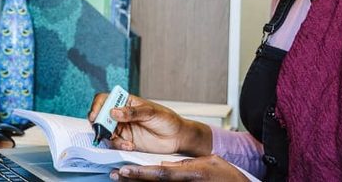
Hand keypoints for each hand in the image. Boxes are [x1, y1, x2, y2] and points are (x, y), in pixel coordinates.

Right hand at [88, 93, 211, 155]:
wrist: (177, 137)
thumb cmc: (167, 120)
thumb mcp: (151, 112)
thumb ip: (132, 112)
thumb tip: (113, 111)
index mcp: (126, 102)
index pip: (105, 99)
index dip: (97, 106)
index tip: (96, 116)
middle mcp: (121, 115)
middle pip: (101, 117)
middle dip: (99, 125)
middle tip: (104, 132)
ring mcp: (122, 129)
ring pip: (105, 133)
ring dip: (110, 138)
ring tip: (126, 143)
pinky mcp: (126, 142)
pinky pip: (114, 144)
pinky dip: (118, 146)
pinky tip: (130, 146)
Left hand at [108, 155, 249, 180]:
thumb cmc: (227, 178)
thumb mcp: (208, 162)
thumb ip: (184, 163)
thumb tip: (165, 164)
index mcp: (190, 175)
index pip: (160, 174)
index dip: (141, 173)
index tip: (124, 169)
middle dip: (133, 179)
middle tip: (114, 174)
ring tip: (120, 178)